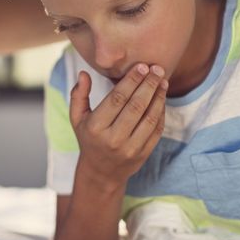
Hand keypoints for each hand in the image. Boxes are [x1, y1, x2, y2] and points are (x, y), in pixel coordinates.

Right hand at [70, 65, 166, 184]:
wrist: (101, 173)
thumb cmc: (89, 139)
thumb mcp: (77, 118)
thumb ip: (78, 95)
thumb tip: (84, 73)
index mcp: (96, 127)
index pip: (117, 99)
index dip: (131, 81)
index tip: (142, 66)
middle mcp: (113, 139)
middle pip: (136, 106)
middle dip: (148, 84)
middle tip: (157, 68)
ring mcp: (130, 148)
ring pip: (149, 117)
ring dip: (158, 96)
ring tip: (163, 80)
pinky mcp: (143, 154)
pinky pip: (156, 130)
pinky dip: (161, 112)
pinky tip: (162, 98)